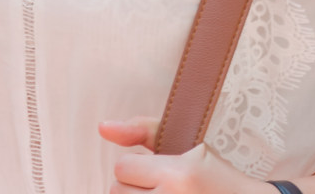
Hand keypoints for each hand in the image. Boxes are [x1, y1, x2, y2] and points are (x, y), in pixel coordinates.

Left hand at [98, 117, 266, 192]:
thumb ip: (142, 129)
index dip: (136, 166)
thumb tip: (102, 127)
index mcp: (176, 175)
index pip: (122, 168)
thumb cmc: (213, 172)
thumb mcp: (185, 142)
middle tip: (160, 185)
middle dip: (134, 186)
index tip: (154, 167)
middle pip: (117, 191)